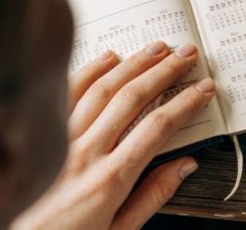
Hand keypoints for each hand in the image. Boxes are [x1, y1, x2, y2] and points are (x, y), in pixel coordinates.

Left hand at [12, 41, 215, 229]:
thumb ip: (152, 197)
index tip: (202, 88)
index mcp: (110, 180)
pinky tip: (108, 58)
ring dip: (133, 63)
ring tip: (155, 49)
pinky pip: (68, 92)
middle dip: (165, 71)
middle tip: (185, 55)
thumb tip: (183, 166)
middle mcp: (86, 153)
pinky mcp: (43, 136)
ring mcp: (62, 140)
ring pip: (102, 88)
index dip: (185, 103)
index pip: (158, 127)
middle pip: (133, 98)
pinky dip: (90, 70)